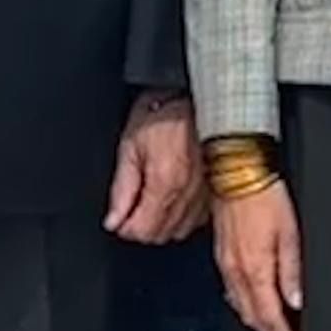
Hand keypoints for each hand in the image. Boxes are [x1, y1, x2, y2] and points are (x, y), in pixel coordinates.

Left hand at [106, 93, 198, 245]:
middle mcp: (190, 194)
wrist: (197, 96)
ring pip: (180, 231)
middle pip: (160, 235)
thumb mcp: (130, 146)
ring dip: (162, 223)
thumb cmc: (165, 113)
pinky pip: (197, 220)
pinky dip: (182, 216)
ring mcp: (207, 195)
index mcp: (165, 183)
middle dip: (141, 226)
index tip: (119, 217)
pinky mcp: (217, 191)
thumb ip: (121, 189)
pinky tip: (174, 197)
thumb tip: (113, 220)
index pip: (142, 231)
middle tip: (133, 204)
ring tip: (153, 198)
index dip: (124, 227)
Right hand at [211, 179, 303, 330]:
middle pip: (253, 318)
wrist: (236, 170)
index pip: (271, 317)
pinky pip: (232, 291)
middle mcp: (236, 271)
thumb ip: (292, 271)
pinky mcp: (222, 253)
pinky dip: (245, 305)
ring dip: (258, 323)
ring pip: (241, 307)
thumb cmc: (264, 194)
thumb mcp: (290, 232)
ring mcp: (226, 263)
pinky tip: (254, 302)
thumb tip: (296, 302)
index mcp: (255, 268)